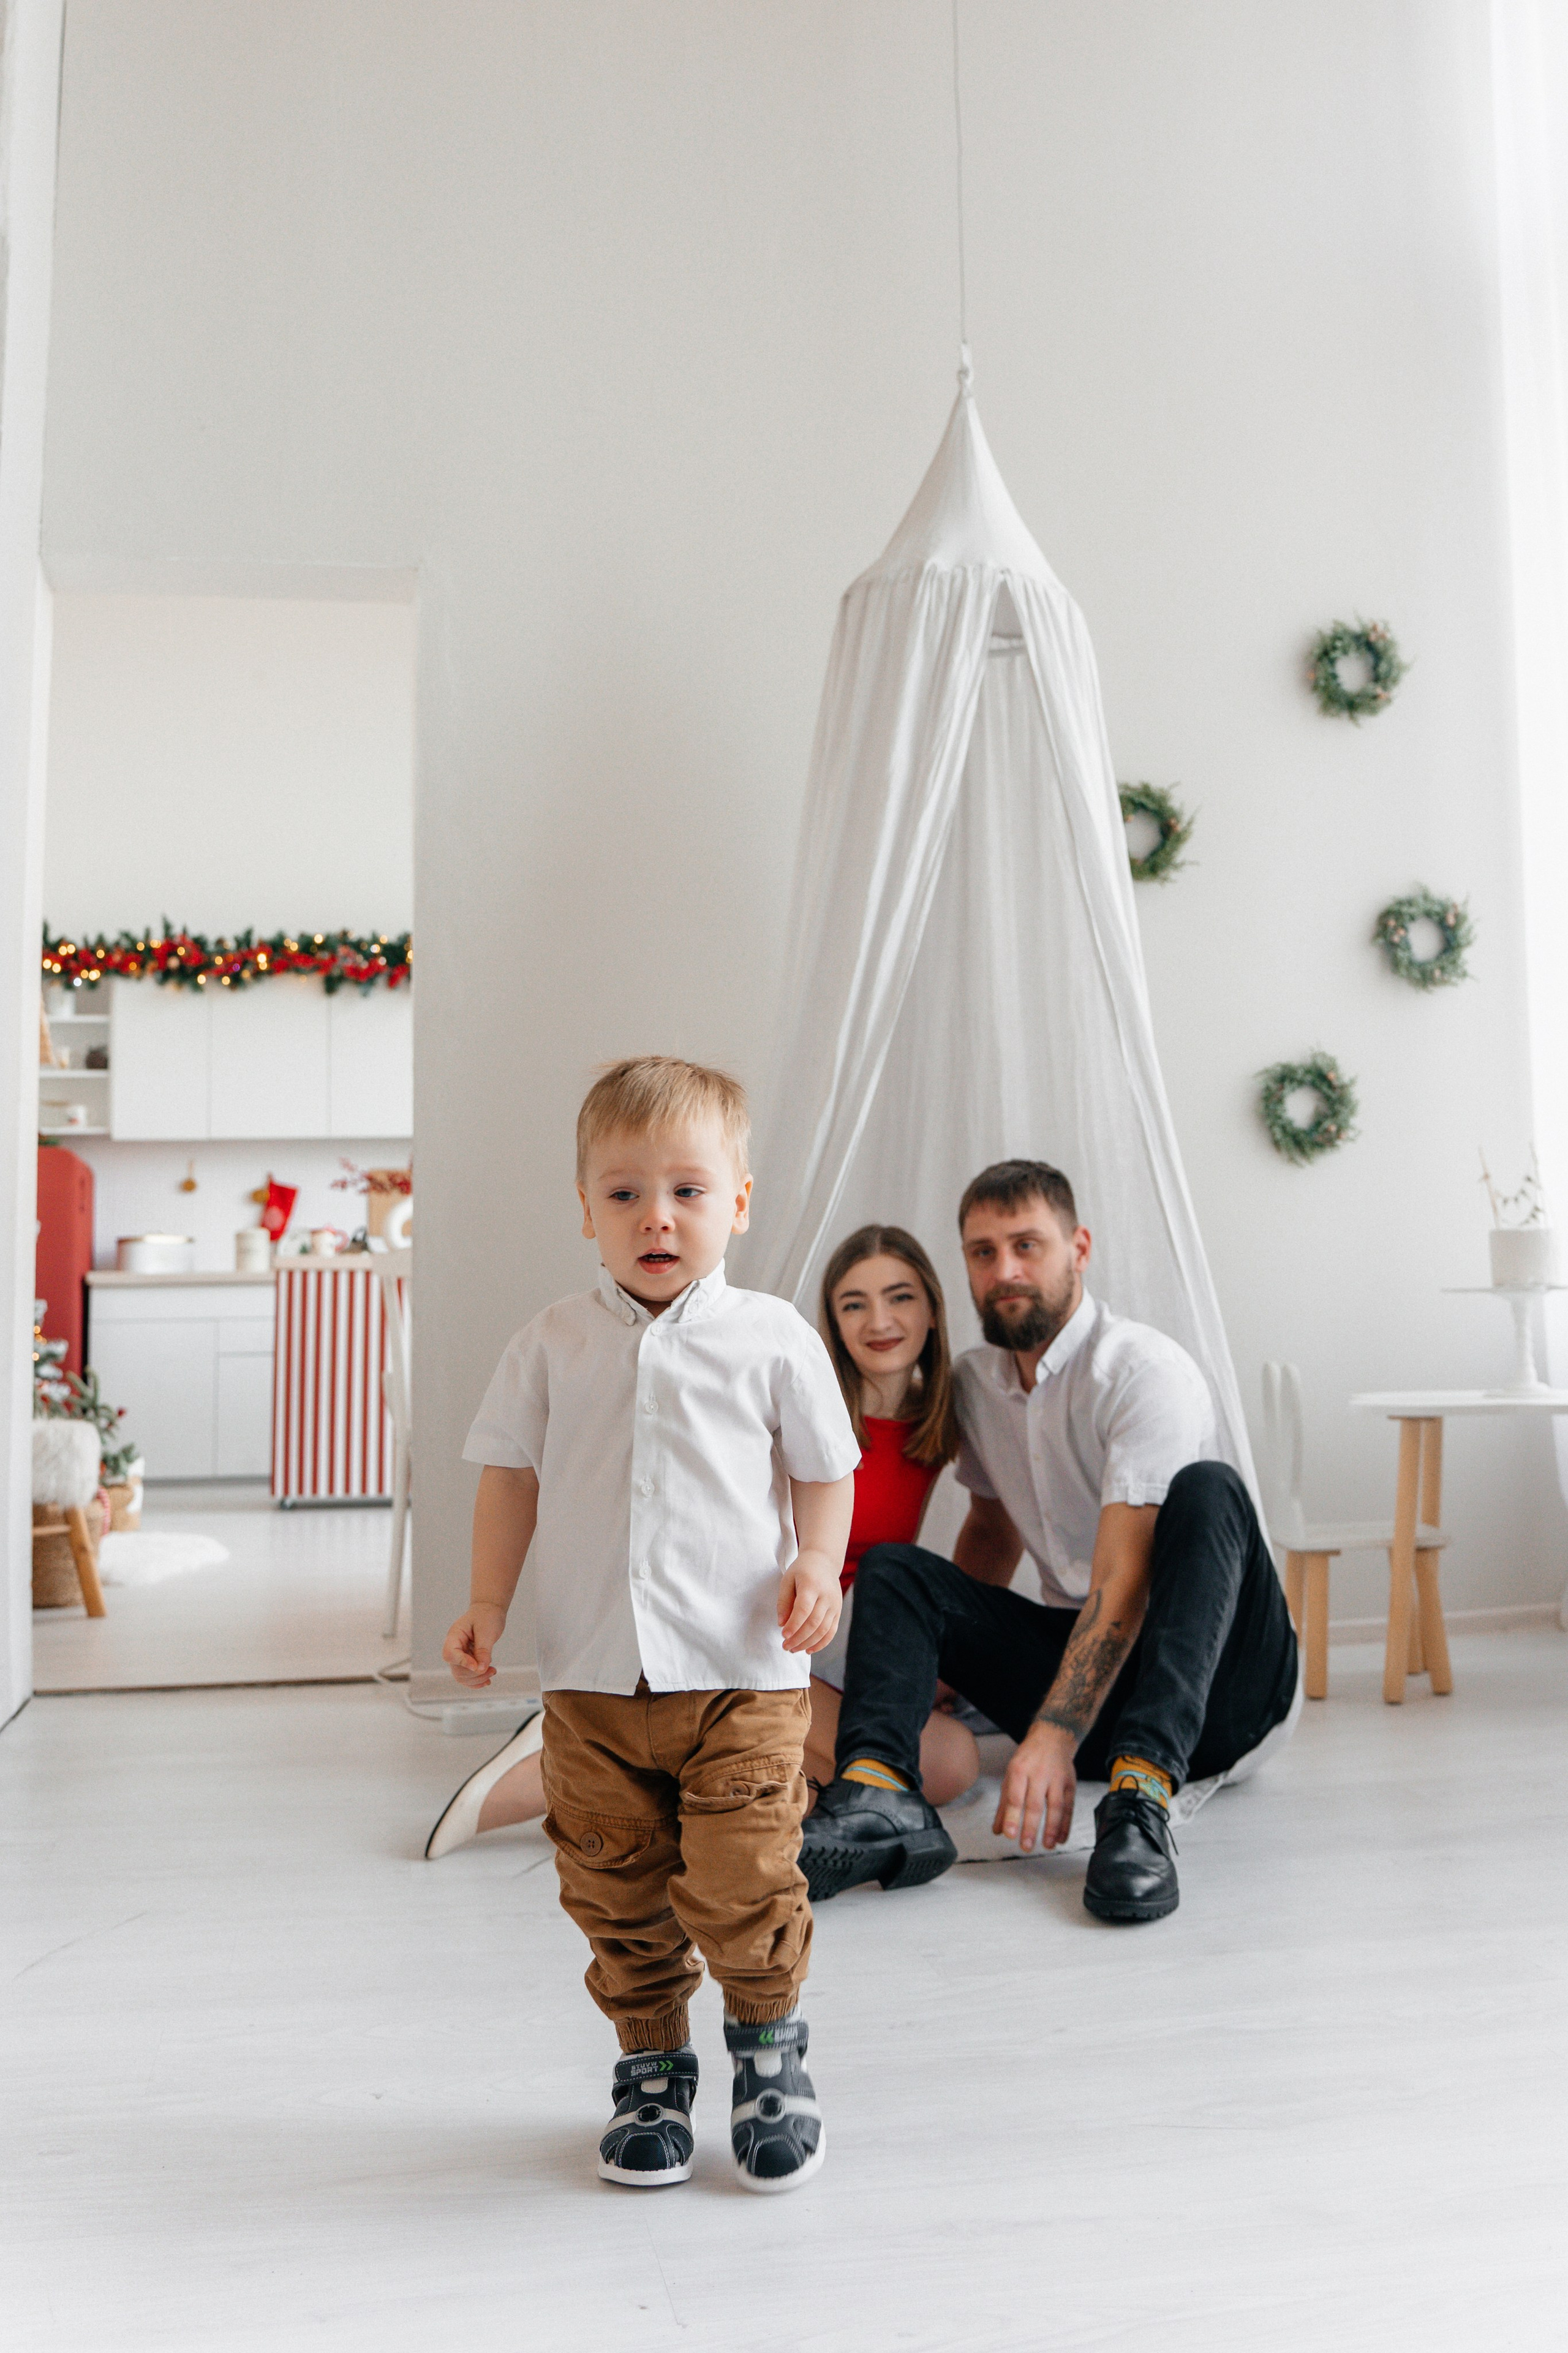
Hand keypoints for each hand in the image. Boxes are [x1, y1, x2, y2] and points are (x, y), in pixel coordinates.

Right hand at [442, 1602, 507, 1687]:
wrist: (490, 1610)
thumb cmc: (487, 1616)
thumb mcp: (487, 1631)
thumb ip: (483, 1650)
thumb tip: (480, 1669)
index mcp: (454, 1636)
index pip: (450, 1654)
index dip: (463, 1663)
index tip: (478, 1667)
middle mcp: (454, 1647)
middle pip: (456, 1669)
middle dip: (474, 1674)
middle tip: (492, 1670)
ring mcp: (459, 1654)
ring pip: (461, 1675)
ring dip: (476, 1679)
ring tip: (492, 1672)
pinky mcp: (467, 1659)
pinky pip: (467, 1675)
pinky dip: (476, 1680)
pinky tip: (487, 1680)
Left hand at [777, 1549, 842, 1654]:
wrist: (824, 1561)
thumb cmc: (802, 1571)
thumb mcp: (788, 1579)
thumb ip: (783, 1601)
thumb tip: (782, 1624)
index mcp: (812, 1584)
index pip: (804, 1609)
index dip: (793, 1624)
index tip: (783, 1635)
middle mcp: (826, 1595)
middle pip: (814, 1622)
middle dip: (799, 1638)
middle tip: (785, 1646)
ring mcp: (835, 1604)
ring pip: (823, 1630)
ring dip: (807, 1643)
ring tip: (793, 1649)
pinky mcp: (838, 1611)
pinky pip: (831, 1631)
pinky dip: (820, 1643)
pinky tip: (808, 1650)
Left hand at [993, 1719, 1077, 1851]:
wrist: (1053, 1737)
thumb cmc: (1028, 1759)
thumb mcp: (1011, 1775)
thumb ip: (1004, 1803)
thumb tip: (997, 1830)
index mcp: (1019, 1770)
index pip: (1015, 1797)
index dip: (1012, 1817)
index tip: (1009, 1835)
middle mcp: (1038, 1773)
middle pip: (1035, 1804)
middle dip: (1030, 1827)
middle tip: (1025, 1846)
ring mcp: (1057, 1778)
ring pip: (1055, 1806)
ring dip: (1051, 1828)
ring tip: (1046, 1845)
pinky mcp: (1070, 1783)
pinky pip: (1069, 1807)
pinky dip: (1065, 1824)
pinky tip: (1060, 1839)